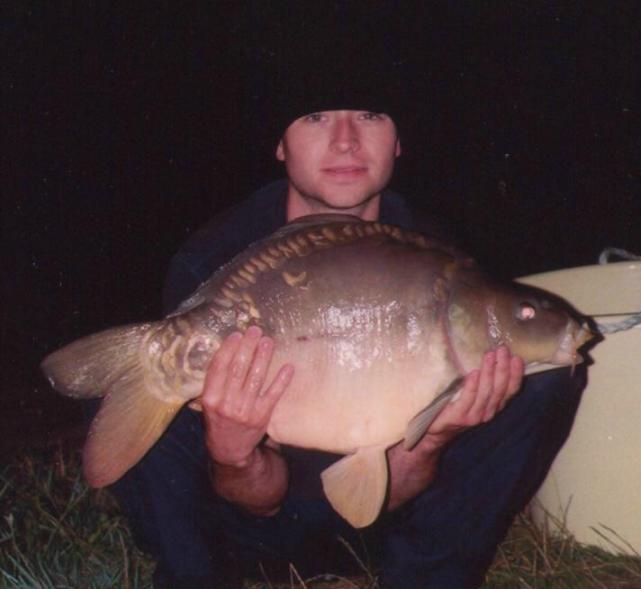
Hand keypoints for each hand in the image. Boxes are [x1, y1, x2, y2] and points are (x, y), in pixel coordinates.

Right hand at [201, 325, 293, 467]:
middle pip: (238, 369)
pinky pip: (273, 394)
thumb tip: (229, 349)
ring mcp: (245, 410)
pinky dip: (281, 380)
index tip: (237, 334)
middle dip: (247, 347)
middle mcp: (226, 404)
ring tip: (268, 341)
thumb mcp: (209, 402)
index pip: (219, 367)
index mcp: (210, 398)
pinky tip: (288, 367)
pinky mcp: (262, 416)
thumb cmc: (219, 418)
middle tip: (255, 331)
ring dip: (263, 357)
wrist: (229, 449)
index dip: (228, 349)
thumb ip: (216, 381)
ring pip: (255, 378)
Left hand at [423, 346, 523, 447]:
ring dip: (489, 372)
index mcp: (495, 405)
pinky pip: (468, 399)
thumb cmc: (457, 405)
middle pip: (499, 389)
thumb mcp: (475, 394)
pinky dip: (472, 385)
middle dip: (502, 368)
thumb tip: (492, 356)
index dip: (515, 374)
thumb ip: (485, 381)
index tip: (516, 358)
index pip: (510, 390)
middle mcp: (488, 412)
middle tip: (502, 350)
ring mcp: (475, 416)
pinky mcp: (460, 417)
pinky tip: (474, 373)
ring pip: (486, 392)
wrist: (438, 428)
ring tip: (489, 356)